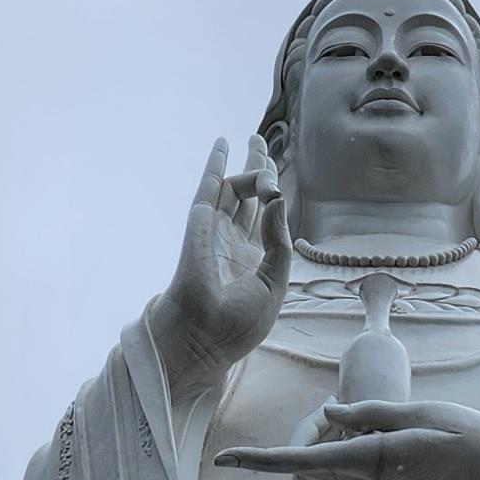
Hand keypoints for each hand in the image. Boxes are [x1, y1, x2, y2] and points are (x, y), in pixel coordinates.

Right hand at [159, 135, 289, 386]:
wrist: (204, 337)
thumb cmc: (238, 324)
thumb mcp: (274, 284)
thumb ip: (279, 241)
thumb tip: (278, 199)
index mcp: (250, 260)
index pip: (263, 219)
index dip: (272, 198)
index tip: (277, 190)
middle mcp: (232, 242)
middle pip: (246, 196)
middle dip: (255, 169)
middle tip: (259, 143)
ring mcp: (215, 231)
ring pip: (233, 188)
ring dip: (249, 167)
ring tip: (261, 152)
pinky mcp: (200, 224)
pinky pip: (209, 188)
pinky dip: (216, 164)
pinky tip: (223, 144)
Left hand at [215, 396, 479, 479]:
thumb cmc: (477, 444)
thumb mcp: (427, 413)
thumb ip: (374, 413)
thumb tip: (330, 411)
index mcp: (380, 461)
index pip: (305, 460)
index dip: (262, 460)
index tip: (225, 461)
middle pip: (304, 477)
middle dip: (295, 449)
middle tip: (321, 419)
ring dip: (298, 474)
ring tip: (317, 441)